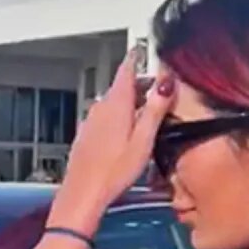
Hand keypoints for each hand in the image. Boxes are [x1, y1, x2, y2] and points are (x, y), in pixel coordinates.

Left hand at [48, 47, 175, 232]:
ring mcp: (90, 123)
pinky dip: (117, 118)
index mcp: (116, 105)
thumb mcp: (143, 141)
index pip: (127, 70)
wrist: (83, 195)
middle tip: (158, 90)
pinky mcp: (85, 137)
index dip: (138, 60)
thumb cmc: (112, 173)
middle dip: (140, 86)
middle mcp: (99, 109)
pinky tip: (125, 134)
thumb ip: (155, 109)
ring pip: (112, 103)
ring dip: (129, 103)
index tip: (145, 52)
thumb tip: (166, 83)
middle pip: (121, 87)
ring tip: (146, 114)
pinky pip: (104, 119)